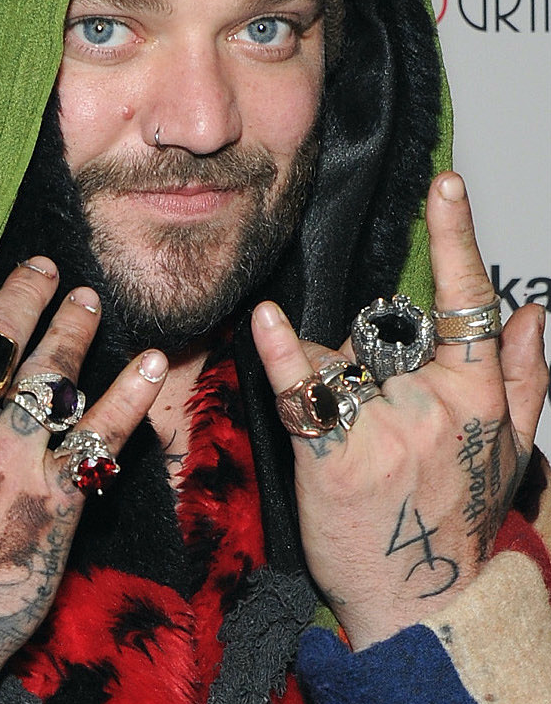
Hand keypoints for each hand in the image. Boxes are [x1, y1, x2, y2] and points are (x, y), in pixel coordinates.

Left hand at [252, 172, 546, 648]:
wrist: (419, 603)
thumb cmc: (459, 520)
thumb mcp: (511, 450)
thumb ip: (526, 375)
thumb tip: (535, 310)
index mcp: (478, 396)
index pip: (469, 305)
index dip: (457, 239)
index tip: (446, 187)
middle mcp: (436, 406)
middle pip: (382, 332)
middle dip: (368, 355)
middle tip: (376, 414)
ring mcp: (386, 431)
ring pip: (340, 359)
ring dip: (332, 380)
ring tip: (351, 439)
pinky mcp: (334, 459)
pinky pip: (303, 393)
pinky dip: (281, 356)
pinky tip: (265, 319)